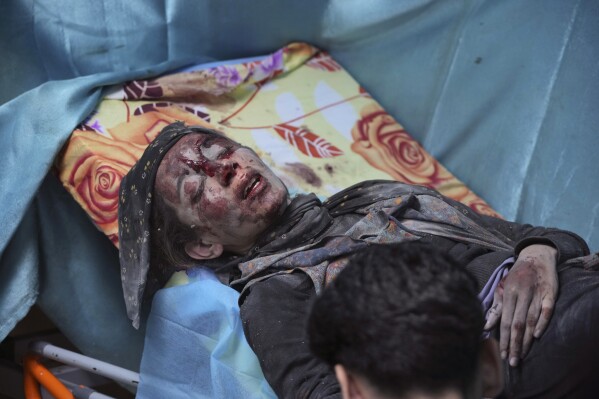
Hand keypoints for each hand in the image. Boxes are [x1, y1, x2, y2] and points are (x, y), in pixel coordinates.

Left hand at [484, 244, 557, 366]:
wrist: (536, 255)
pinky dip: (542, 322)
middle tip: (512, 361)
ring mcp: (536, 293)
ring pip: (530, 319)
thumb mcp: (503, 288)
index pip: (504, 320)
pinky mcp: (550, 292)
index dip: (503, 338)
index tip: (502, 355)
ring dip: (526, 339)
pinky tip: (537, 335)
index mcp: (508, 293)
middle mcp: (521, 293)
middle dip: (513, 343)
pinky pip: (547, 309)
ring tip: (522, 355)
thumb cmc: (516, 275)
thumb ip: (496, 308)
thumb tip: (485, 326)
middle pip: (517, 323)